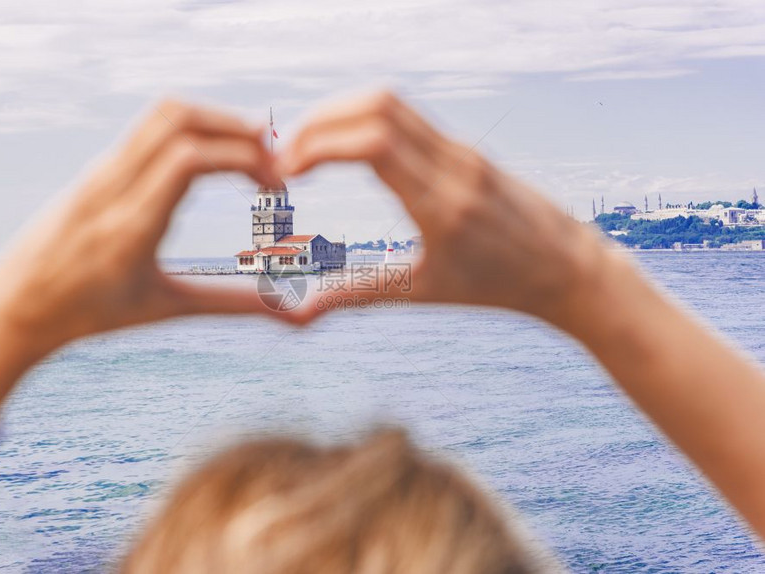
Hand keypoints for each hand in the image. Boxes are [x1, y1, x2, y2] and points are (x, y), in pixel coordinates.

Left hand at [0, 100, 287, 414]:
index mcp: (130, 227)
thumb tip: (295, 315)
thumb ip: (233, 304)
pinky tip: (212, 158)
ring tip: (249, 153)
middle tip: (274, 160)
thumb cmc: (91, 314)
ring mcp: (100, 171)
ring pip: (162, 113)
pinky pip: (149, 127)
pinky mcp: (98, 166)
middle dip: (237, 128)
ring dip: (214, 121)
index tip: (276, 188)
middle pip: (179, 118)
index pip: (190, 159)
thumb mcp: (167, 308)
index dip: (245, 160)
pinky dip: (191, 128)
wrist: (16, 305)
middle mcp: (112, 187)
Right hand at [278, 90, 607, 325]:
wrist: (566, 268)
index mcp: (442, 205)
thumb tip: (302, 312)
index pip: (373, 144)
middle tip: (286, 154)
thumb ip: (359, 294)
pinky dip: (367, 121)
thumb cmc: (496, 287)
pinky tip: (347, 147)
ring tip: (308, 147)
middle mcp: (454, 166)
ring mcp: (463, 151)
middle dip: (320, 122)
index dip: (319, 146)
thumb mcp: (423, 292)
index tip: (287, 172)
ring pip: (393, 103)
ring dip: (341, 114)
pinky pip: (408, 118)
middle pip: (377, 107)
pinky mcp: (466, 148)